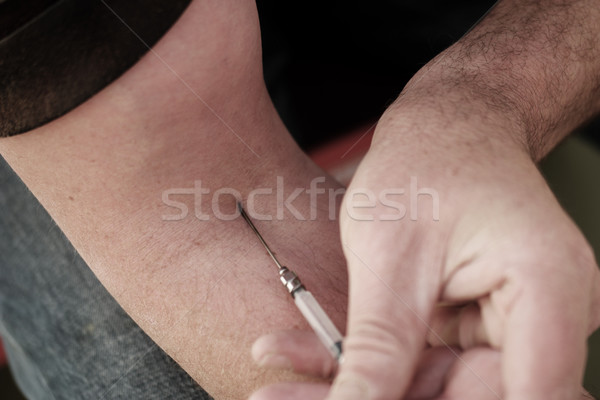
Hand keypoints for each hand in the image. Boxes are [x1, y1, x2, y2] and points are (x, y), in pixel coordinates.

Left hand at [250, 101, 599, 398]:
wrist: (444, 127)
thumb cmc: (426, 160)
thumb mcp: (389, 258)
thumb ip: (379, 349)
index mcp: (547, 291)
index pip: (520, 399)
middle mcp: (544, 318)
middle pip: (469, 399)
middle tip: (288, 398)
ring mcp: (513, 325)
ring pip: (436, 389)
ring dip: (356, 386)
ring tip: (280, 382)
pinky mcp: (478, 326)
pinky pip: (423, 363)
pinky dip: (364, 360)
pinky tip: (299, 354)